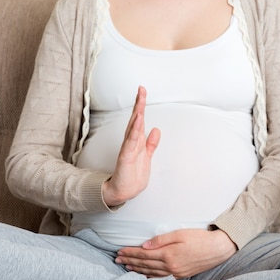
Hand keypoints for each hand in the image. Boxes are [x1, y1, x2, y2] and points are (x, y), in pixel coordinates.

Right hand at [102, 86, 160, 206]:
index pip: (139, 120)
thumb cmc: (133, 174)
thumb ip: (151, 143)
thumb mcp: (147, 156)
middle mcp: (131, 142)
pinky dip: (134, 131)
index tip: (143, 92)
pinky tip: (137, 122)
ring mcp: (128, 149)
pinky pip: (130, 143)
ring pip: (133, 128)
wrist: (124, 190)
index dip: (141, 106)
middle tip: (141, 89)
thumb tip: (156, 129)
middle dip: (139, 104)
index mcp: (136, 141)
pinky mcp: (126, 157)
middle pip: (135, 119)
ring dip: (137, 114)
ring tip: (140, 102)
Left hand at [116, 229, 236, 278]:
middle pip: (145, 265)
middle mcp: (170, 266)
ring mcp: (175, 272)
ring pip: (151, 273)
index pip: (144, 254)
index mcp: (168, 255)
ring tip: (126, 267)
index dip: (130, 253)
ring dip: (137, 270)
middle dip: (130, 262)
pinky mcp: (180, 275)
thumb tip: (145, 245)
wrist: (218, 249)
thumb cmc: (200, 238)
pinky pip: (160, 277)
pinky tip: (144, 276)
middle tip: (117, 260)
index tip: (120, 252)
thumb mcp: (180, 234)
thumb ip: (161, 240)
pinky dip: (149, 277)